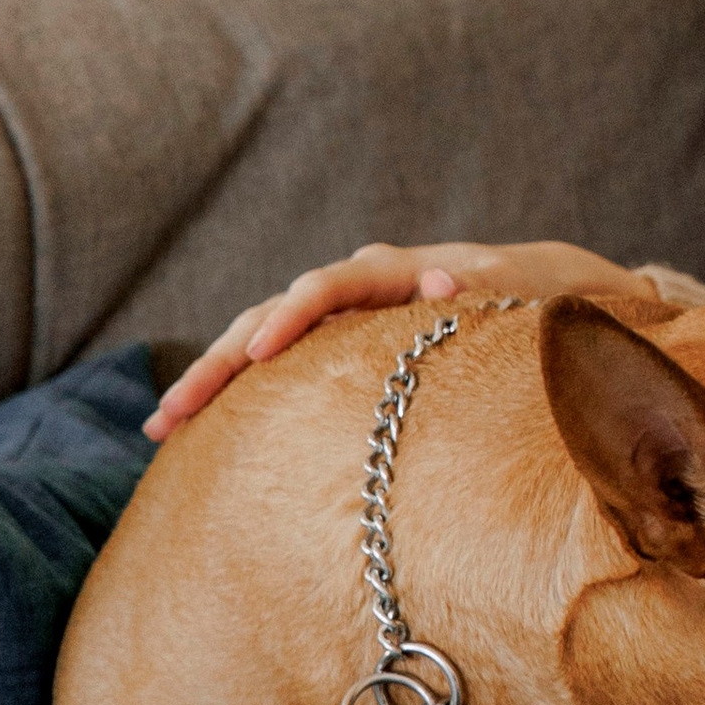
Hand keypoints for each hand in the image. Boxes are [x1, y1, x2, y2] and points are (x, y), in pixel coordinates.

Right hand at [144, 239, 636, 437]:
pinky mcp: (337, 347)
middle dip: (218, 363)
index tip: (260, 353)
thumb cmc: (541, 293)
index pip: (328, 287)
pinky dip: (237, 393)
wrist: (545, 285)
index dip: (292, 316)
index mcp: (396, 269)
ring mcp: (340, 316)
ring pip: (259, 341)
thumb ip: (485, 286)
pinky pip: (276, 367)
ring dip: (211, 381)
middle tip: (169, 415)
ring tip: (160, 430)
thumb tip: (440, 283)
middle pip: (269, 317)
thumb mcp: (523, 287)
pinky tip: (195, 435)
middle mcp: (355, 286)